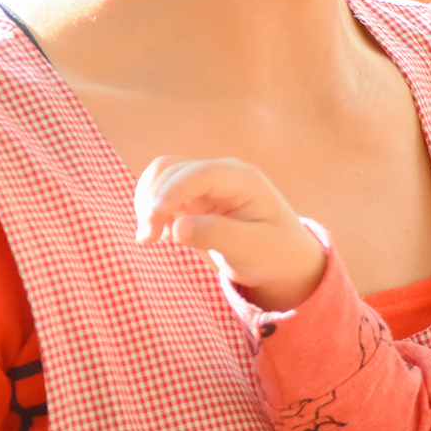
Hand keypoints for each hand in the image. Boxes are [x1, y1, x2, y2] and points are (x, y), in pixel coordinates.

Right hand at [134, 155, 326, 309]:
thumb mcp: (252, 249)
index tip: (152, 220)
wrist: (284, 260)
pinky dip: (155, 210)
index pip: (198, 173)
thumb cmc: (275, 253)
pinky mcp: (197, 198)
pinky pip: (165, 193)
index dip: (170, 192)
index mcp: (243, 179)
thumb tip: (177, 227)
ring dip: (148, 202)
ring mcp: (208, 183)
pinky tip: (162, 234)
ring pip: (163, 177)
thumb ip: (216, 235)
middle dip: (153, 201)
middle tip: (147, 240)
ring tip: (149, 237)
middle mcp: (223, 174)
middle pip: (172, 170)